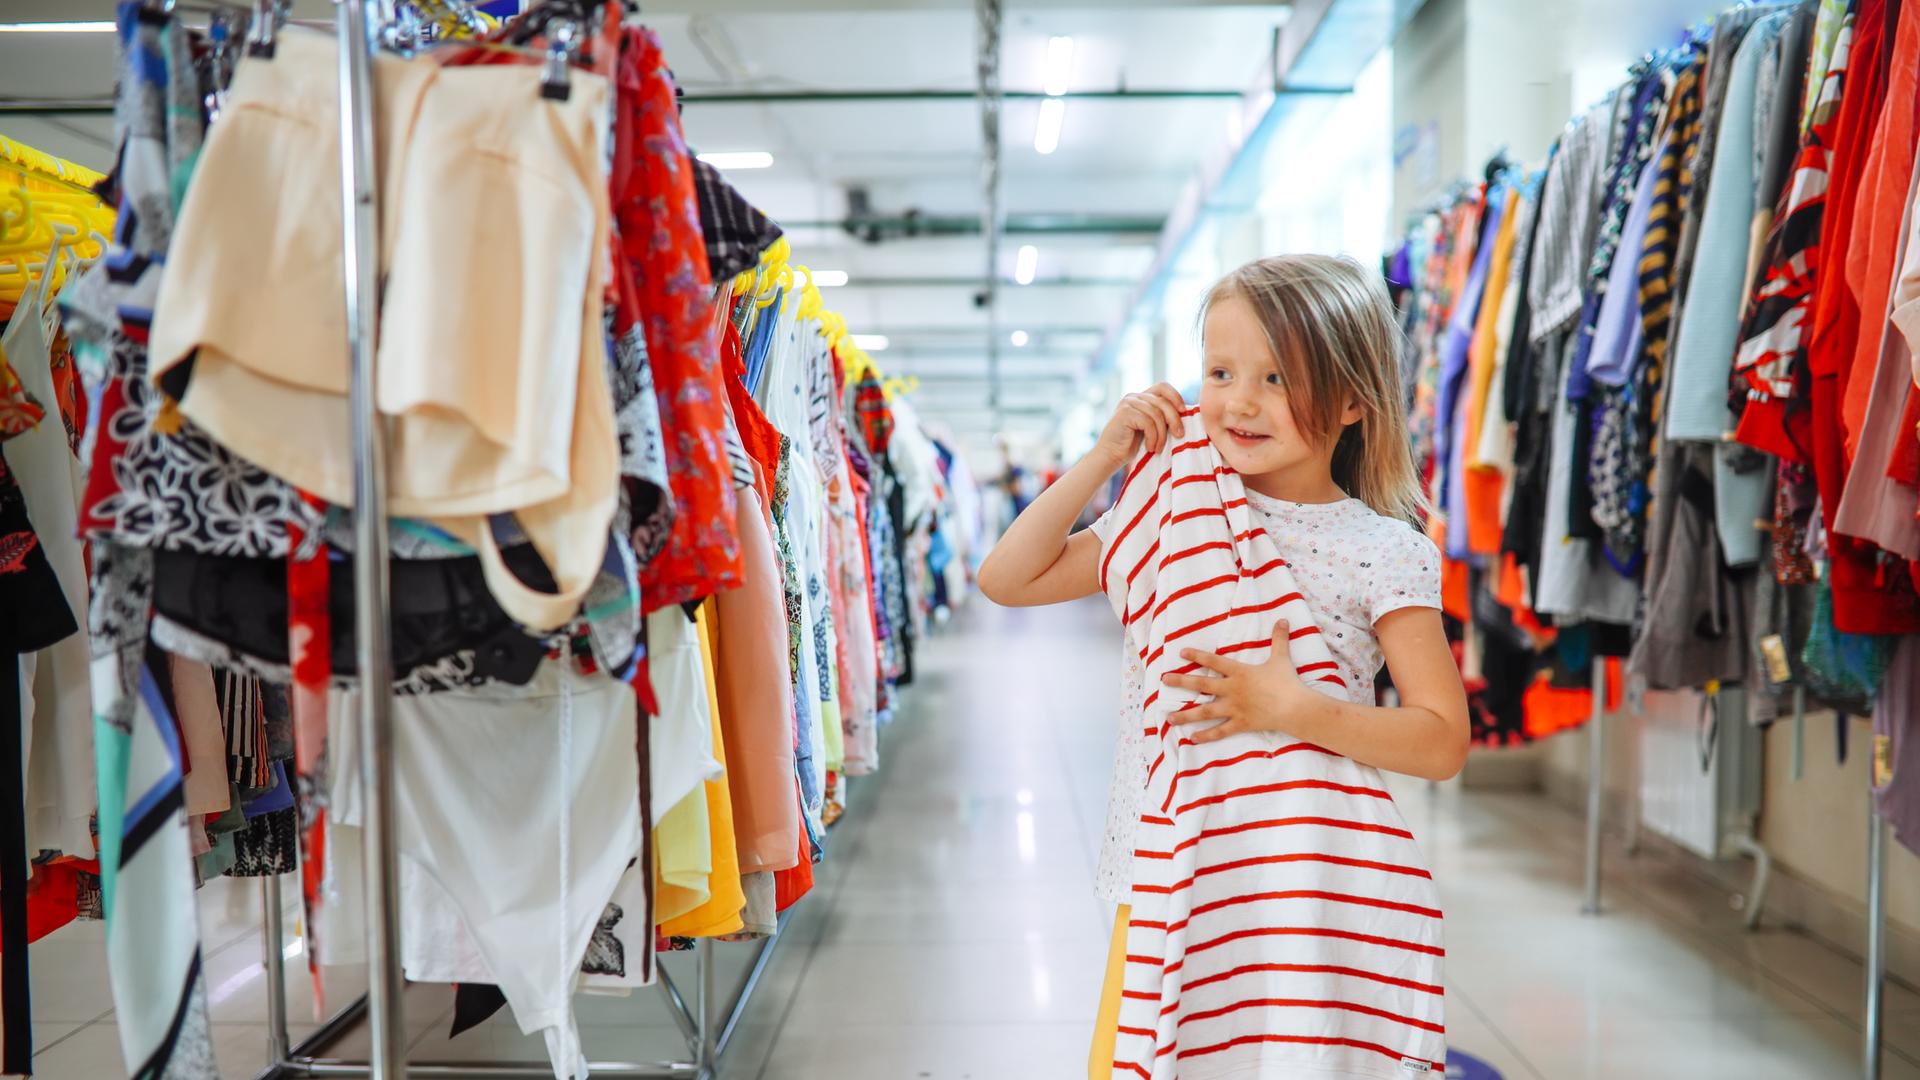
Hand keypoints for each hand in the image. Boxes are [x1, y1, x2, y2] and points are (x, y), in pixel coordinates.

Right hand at [1091, 383, 1185, 470]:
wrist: (1111, 456)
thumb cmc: (1132, 444)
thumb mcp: (1152, 427)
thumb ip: (1163, 416)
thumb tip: (1186, 412)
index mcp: (1142, 397)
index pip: (1162, 386)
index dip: (1175, 396)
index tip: (1183, 411)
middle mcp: (1134, 397)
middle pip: (1163, 402)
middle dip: (1174, 419)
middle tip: (1180, 435)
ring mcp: (1128, 403)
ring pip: (1156, 414)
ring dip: (1162, 434)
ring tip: (1158, 448)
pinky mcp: (1124, 413)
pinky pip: (1148, 422)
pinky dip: (1153, 437)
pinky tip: (1150, 448)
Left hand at [1160, 620, 1321, 742]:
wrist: (1295, 707)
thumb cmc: (1287, 682)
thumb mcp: (1281, 657)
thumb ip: (1279, 639)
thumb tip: (1283, 619)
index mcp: (1239, 673)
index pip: (1213, 662)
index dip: (1197, 656)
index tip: (1181, 653)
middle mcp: (1232, 690)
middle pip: (1202, 685)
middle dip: (1181, 682)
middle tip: (1164, 681)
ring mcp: (1234, 708)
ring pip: (1205, 712)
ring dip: (1186, 715)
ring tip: (1168, 718)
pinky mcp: (1241, 724)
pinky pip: (1221, 731)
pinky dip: (1207, 736)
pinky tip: (1193, 739)